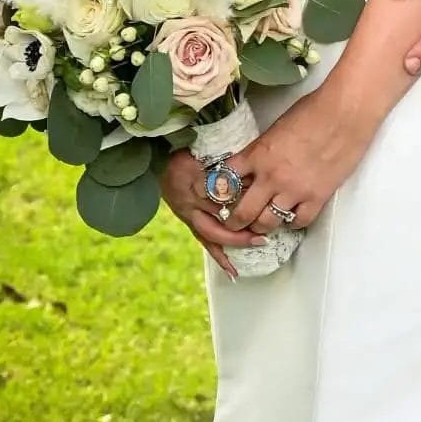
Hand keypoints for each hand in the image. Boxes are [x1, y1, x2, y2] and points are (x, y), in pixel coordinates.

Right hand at [159, 145, 268, 280]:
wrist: (157, 158)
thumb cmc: (185, 151)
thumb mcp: (203, 152)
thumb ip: (223, 164)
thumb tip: (251, 173)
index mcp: (196, 181)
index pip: (222, 195)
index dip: (243, 199)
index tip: (263, 201)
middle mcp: (191, 201)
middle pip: (219, 218)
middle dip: (241, 228)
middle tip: (263, 231)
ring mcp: (187, 213)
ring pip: (212, 233)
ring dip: (235, 242)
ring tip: (257, 245)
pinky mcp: (187, 221)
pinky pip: (204, 241)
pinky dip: (219, 256)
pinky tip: (233, 271)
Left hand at [223, 89, 370, 234]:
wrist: (345, 113)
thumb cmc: (312, 110)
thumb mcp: (275, 128)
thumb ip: (261, 150)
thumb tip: (253, 165)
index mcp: (257, 155)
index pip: (224, 183)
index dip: (217, 194)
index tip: (218, 199)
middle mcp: (271, 177)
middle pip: (241, 213)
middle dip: (234, 221)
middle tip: (235, 222)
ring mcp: (294, 190)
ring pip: (267, 223)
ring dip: (261, 224)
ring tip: (263, 221)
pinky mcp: (317, 197)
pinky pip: (297, 221)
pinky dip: (292, 221)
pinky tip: (291, 214)